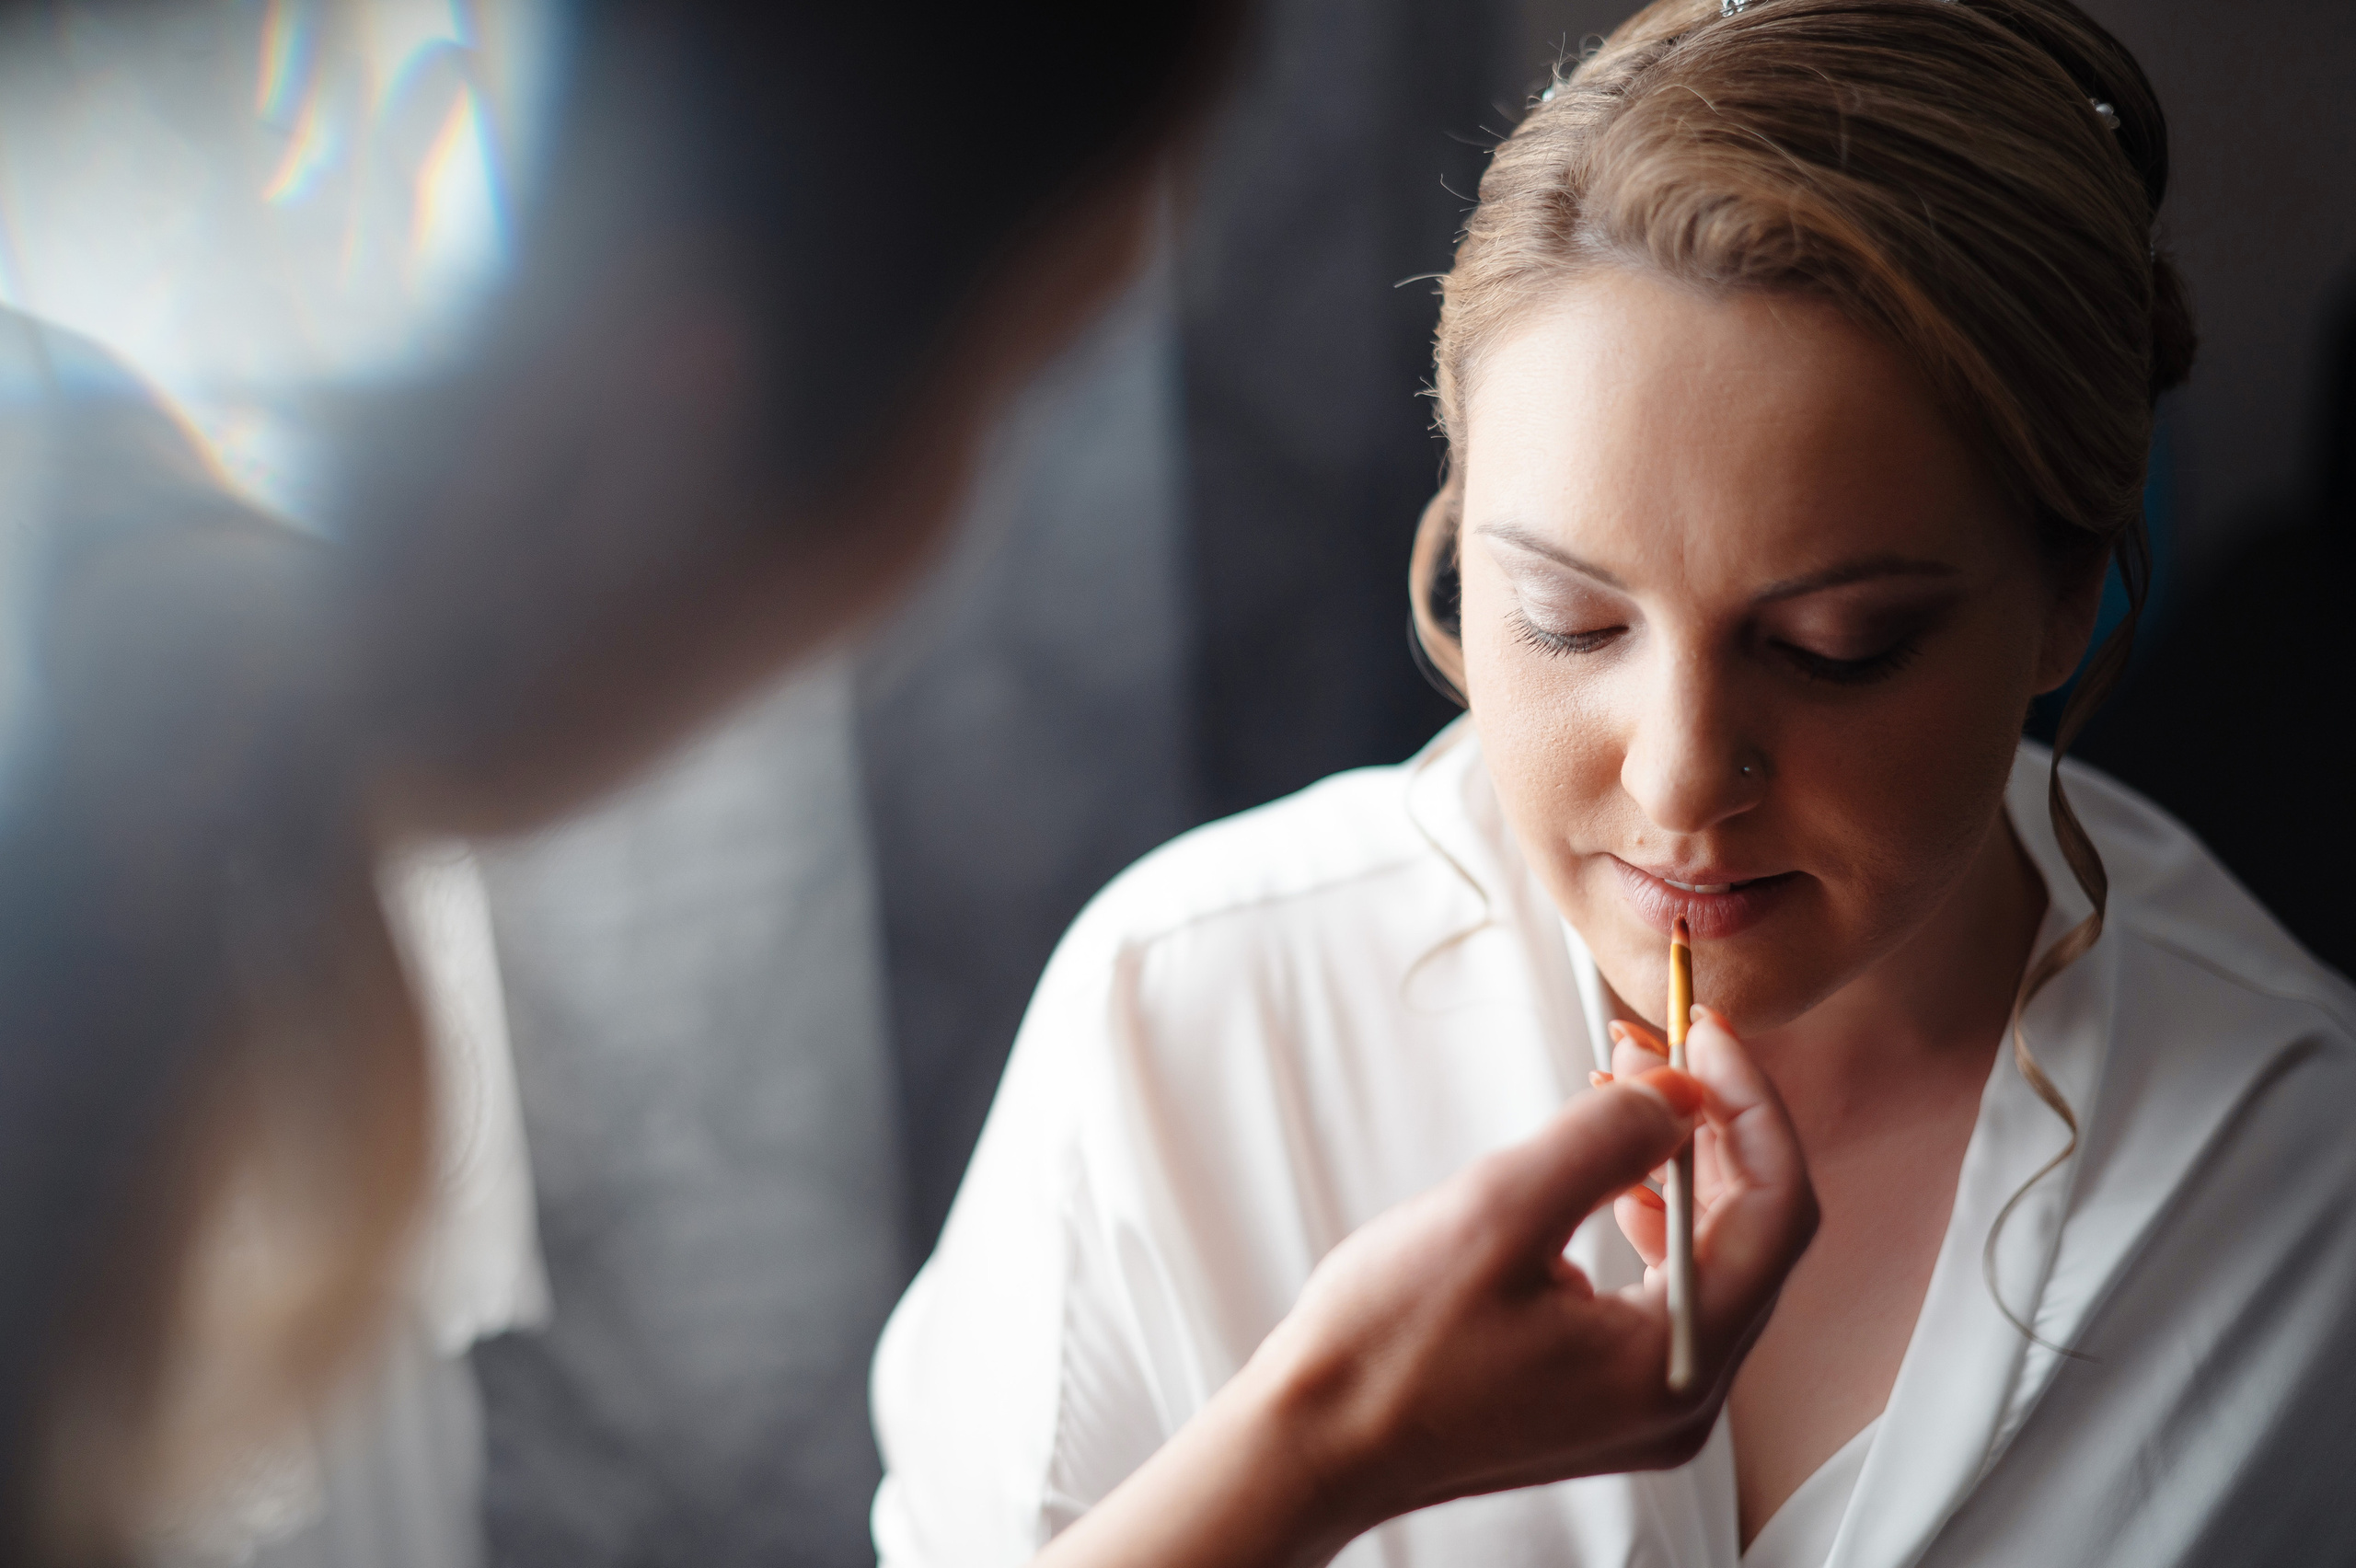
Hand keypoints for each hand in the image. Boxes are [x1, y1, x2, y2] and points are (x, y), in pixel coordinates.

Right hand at [1034, 1033, 1815, 1567]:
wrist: (1314, 1441)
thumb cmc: (1386, 1349)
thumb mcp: (1497, 1213)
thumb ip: (1604, 1141)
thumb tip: (1681, 1093)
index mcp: (1674, 1367)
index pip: (1778, 1214)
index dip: (1751, 1106)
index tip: (1706, 1033)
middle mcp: (1680, 1398)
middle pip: (1751, 1233)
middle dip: (1710, 1124)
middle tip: (1652, 1048)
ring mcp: (1643, 1403)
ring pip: (1708, 1256)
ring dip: (1677, 1161)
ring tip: (1621, 1093)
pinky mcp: (1602, 1394)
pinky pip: (1663, 1288)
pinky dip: (1648, 1212)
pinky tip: (1606, 1177)